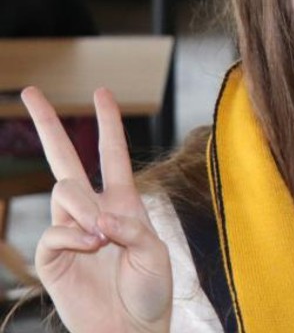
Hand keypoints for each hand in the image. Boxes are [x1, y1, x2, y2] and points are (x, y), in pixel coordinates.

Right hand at [22, 87, 171, 332]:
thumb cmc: (151, 291)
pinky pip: (56, 229)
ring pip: (65, 192)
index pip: (112, 155)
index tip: (101, 92)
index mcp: (124, 203)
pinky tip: (92, 246)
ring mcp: (69, 230)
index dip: (108, 123)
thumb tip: (97, 218)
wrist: (131, 329)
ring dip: (86, 209)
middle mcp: (93, 210)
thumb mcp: (154, 252)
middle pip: (65, 159)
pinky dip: (75, 234)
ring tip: (104, 236)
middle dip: (49, 123)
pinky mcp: (52, 255)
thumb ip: (130, 227)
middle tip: (30, 91)